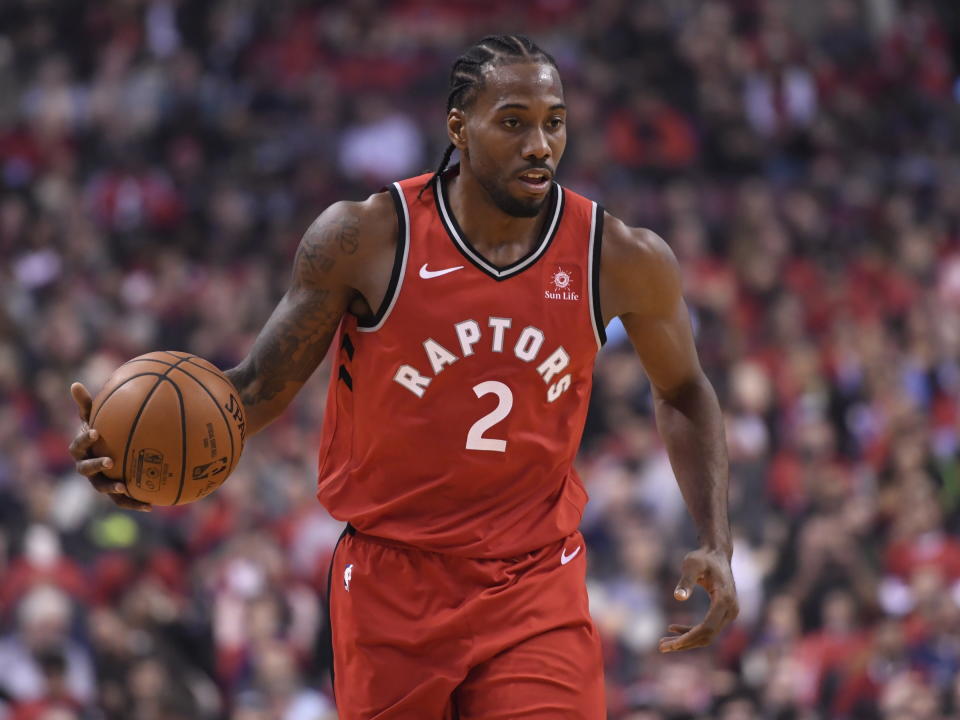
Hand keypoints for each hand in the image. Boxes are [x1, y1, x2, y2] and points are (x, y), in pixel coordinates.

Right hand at [68, 382, 151, 511]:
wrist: (109, 453)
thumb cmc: (101, 432)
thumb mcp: (95, 418)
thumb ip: (87, 405)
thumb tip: (75, 384)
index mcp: (81, 450)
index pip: (78, 445)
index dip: (84, 440)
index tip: (95, 431)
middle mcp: (87, 468)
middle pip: (86, 469)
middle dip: (96, 465)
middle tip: (110, 461)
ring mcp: (99, 482)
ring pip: (103, 488)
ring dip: (113, 489)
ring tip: (126, 486)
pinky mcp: (114, 492)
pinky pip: (122, 500)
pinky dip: (134, 503)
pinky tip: (151, 505)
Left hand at [659, 547, 737, 652]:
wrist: (718, 553)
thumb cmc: (703, 557)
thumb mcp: (692, 564)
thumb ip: (686, 580)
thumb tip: (677, 597)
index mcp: (724, 600)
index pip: (707, 628)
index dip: (689, 638)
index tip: (672, 644)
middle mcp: (730, 610)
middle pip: (707, 636)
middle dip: (684, 643)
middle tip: (661, 647)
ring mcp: (729, 613)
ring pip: (708, 635)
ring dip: (686, 640)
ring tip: (663, 642)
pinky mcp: (724, 613)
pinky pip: (708, 628)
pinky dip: (691, 631)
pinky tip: (673, 628)